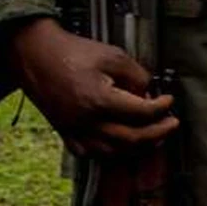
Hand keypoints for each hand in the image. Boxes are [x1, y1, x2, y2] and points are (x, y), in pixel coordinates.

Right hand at [8, 18, 176, 156]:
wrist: (34, 54)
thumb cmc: (73, 52)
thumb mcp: (113, 56)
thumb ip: (137, 76)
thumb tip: (149, 95)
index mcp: (98, 100)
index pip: (142, 113)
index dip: (162, 108)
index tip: (169, 101)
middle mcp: (84, 121)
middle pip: (131, 139)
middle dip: (158, 133)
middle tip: (172, 124)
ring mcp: (72, 130)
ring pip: (112, 152)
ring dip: (137, 147)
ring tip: (153, 136)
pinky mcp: (63, 132)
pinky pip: (89, 153)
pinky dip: (110, 152)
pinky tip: (122, 144)